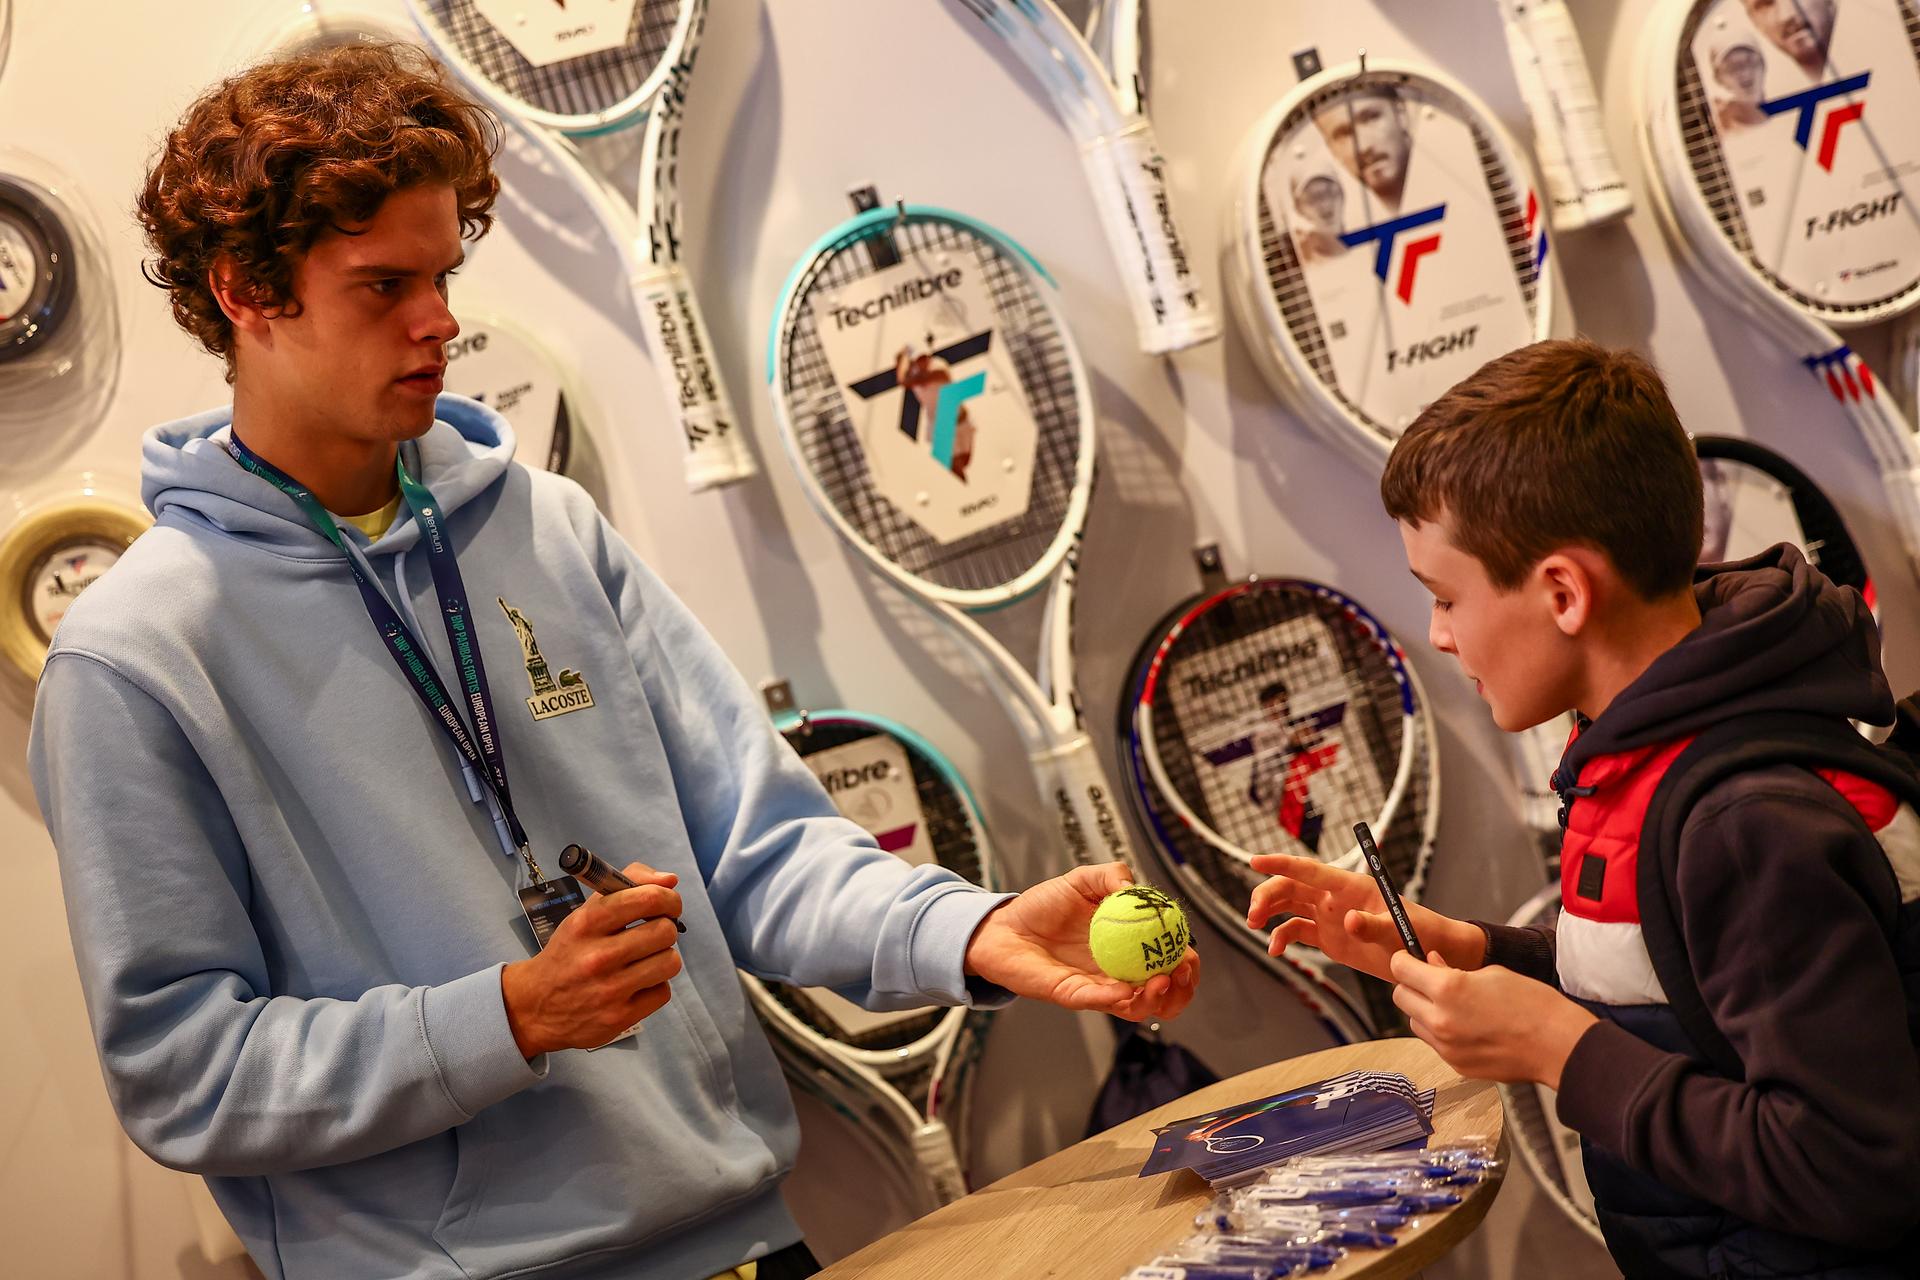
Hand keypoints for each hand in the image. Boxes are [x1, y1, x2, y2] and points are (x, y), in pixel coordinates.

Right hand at [502, 862, 684, 1056]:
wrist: (535, 1006)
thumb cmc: (569, 952)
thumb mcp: (586, 913)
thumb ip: (627, 886)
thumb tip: (670, 880)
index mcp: (588, 923)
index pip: (647, 899)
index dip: (668, 899)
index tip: (667, 906)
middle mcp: (599, 956)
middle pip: (665, 931)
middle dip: (665, 930)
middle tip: (652, 936)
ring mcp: (610, 989)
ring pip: (670, 962)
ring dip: (664, 958)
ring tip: (645, 960)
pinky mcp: (620, 1017)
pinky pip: (663, 992)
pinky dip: (655, 986)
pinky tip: (637, 984)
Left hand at [964, 863, 1199, 1021]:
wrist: (1003, 924)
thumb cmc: (1042, 906)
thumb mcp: (1082, 880)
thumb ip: (1110, 876)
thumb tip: (1134, 885)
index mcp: (1126, 947)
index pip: (1168, 964)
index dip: (1187, 965)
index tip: (1190, 956)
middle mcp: (1116, 972)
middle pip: (1162, 995)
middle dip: (1181, 991)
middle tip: (1181, 973)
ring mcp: (1096, 988)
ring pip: (1136, 1007)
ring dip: (1155, 999)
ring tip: (1160, 980)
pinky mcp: (1072, 995)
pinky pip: (1099, 1002)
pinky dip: (1118, 998)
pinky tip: (1128, 986)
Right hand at [1247, 852, 1484, 982]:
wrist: (1427, 955)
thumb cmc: (1419, 933)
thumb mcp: (1399, 929)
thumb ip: (1374, 925)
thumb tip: (1349, 921)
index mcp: (1349, 886)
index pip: (1309, 870)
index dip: (1281, 863)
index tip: (1254, 861)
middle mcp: (1334, 897)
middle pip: (1291, 886)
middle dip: (1267, 895)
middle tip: (1252, 916)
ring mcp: (1329, 916)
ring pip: (1289, 905)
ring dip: (1268, 912)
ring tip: (1254, 926)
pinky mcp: (1328, 937)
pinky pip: (1296, 931)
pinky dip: (1281, 938)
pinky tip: (1276, 951)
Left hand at [1389, 951, 1596, 1087]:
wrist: (1558, 1045)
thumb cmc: (1534, 1006)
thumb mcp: (1491, 973)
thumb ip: (1453, 970)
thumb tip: (1431, 964)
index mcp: (1448, 991)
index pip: (1401, 970)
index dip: (1403, 960)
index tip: (1408, 958)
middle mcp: (1440, 1021)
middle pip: (1400, 997)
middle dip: (1411, 985)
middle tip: (1430, 979)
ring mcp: (1446, 1047)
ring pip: (1414, 1022)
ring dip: (1423, 1010)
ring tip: (1452, 1005)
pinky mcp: (1456, 1065)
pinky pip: (1434, 1043)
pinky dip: (1441, 1032)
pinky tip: (1466, 1026)